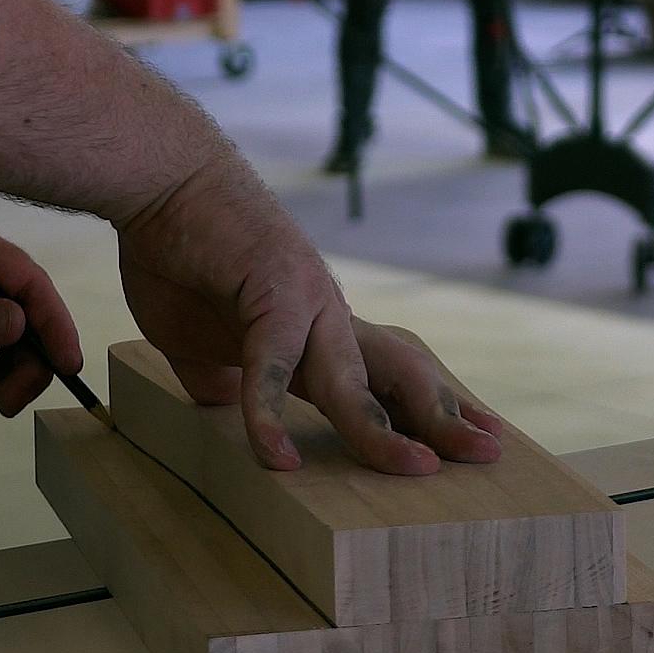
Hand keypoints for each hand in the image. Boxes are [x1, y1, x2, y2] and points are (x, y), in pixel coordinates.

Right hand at [111, 157, 507, 474]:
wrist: (163, 184)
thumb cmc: (178, 253)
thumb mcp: (194, 338)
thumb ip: (219, 374)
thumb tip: (222, 402)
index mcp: (317, 331)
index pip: (388, 380)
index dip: (431, 412)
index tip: (476, 440)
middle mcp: (327, 317)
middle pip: (402, 377)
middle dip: (444, 421)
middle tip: (490, 456)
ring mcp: (307, 303)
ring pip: (355, 381)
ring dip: (384, 428)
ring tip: (413, 468)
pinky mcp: (272, 295)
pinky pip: (275, 368)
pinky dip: (271, 416)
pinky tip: (276, 456)